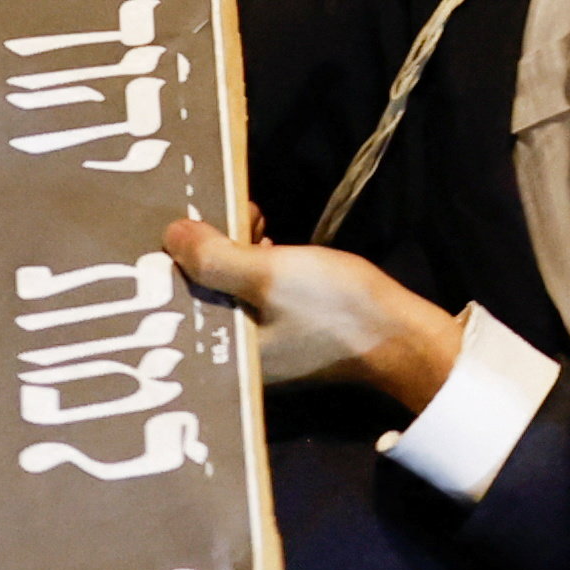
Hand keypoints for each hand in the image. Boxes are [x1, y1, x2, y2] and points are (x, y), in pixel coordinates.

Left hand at [164, 211, 462, 408]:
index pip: (174, 306)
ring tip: (246, 218)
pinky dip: (254, 266)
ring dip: (231, 253)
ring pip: (226, 292)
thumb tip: (169, 235)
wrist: (400, 333)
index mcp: (222, 355)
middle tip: (216, 212)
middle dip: (202, 253)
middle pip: (198, 297)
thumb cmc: (333, 308)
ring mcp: (262, 346)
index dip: (171, 263)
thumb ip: (215, 257)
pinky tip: (264, 240)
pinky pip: (252, 294)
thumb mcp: (269, 275)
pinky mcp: (285, 332)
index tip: (175, 224)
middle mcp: (234, 357)